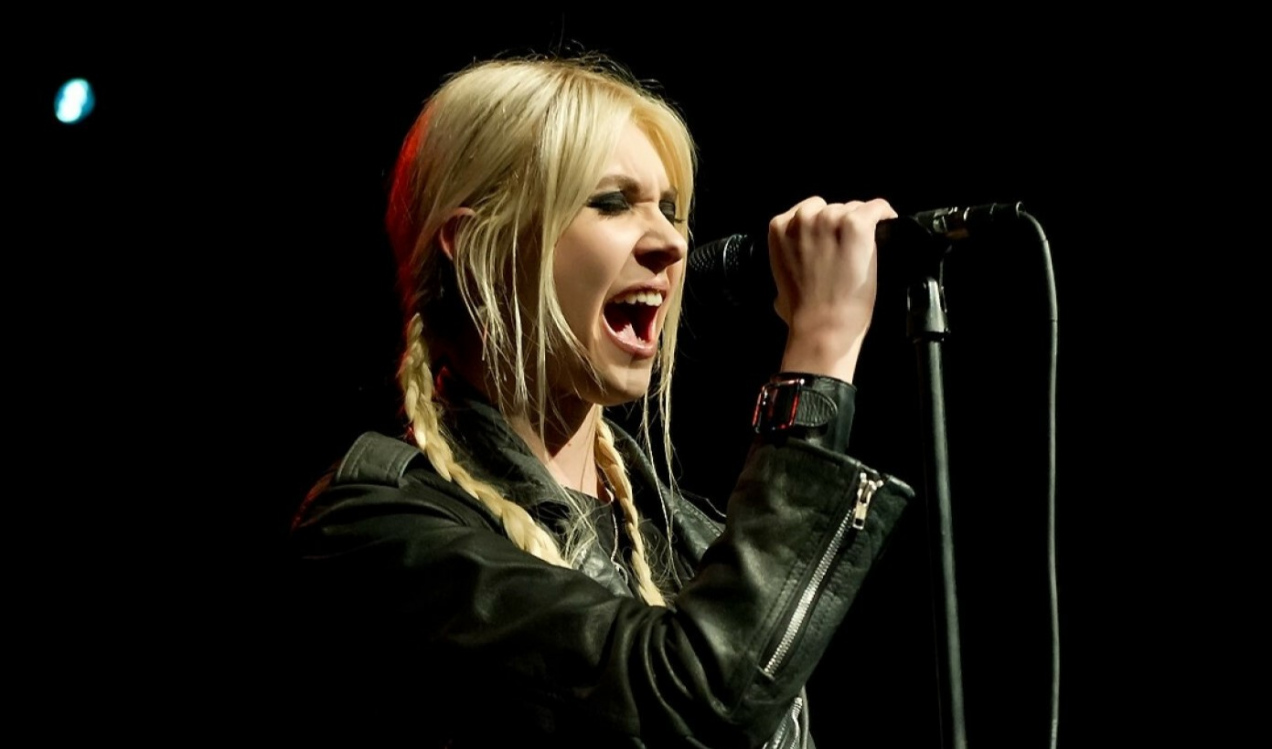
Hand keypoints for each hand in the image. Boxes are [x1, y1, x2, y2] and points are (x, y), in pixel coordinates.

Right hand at [768, 197, 896, 382]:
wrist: (823, 326)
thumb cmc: (801, 313)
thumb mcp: (778, 284)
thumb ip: (787, 266)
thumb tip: (790, 282)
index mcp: (780, 228)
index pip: (808, 210)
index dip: (823, 225)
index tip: (831, 240)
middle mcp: (803, 217)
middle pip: (832, 208)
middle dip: (840, 226)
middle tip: (847, 250)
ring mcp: (830, 219)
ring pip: (854, 208)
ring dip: (861, 225)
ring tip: (864, 249)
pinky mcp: (856, 224)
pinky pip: (877, 207)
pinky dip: (885, 214)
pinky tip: (889, 224)